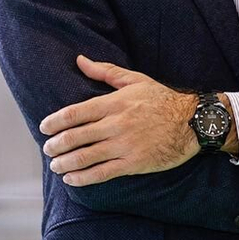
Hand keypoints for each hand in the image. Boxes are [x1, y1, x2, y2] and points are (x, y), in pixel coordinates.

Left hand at [39, 55, 197, 185]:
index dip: (54, 122)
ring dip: (64, 163)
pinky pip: (102, 173)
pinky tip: (72, 179)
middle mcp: (116, 124)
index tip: (45, 128)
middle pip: (75, 137)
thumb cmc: (163, 100)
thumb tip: (80, 60)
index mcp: (114, 103)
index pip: (74, 113)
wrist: (193, 122)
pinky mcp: (134, 163)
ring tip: (56, 166)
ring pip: (85, 157)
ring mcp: (125, 145)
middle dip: (55, 145)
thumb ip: (105, 71)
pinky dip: (83, 178)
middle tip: (48, 149)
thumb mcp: (135, 80)